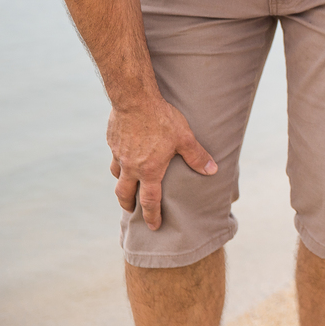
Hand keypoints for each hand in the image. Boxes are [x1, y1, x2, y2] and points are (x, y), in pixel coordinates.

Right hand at [107, 96, 216, 230]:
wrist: (134, 99)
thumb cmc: (162, 119)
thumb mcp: (185, 138)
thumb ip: (197, 156)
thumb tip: (212, 170)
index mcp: (149, 171)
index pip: (150, 201)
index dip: (152, 216)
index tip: (153, 226)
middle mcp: (131, 167)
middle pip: (124, 194)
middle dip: (128, 205)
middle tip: (132, 211)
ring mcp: (118, 154)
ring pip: (116, 176)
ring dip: (121, 184)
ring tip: (127, 186)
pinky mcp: (112, 142)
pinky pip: (114, 157)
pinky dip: (118, 162)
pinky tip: (124, 156)